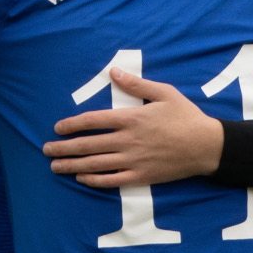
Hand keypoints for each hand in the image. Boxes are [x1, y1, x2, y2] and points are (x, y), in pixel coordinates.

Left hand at [42, 67, 223, 187]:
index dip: (72, 125)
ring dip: (72, 166)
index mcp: (131, 118)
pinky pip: (112, 180)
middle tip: (46, 150)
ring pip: (96, 164)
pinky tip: (81, 178)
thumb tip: (113, 72)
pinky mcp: (141, 176)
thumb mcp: (164, 92)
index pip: (93, 121)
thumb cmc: (186, 116)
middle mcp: (128, 141)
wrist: (206, 146)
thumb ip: (136, 84)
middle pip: (88, 145)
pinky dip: (94, 180)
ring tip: (55, 166)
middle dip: (64, 148)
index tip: (58, 128)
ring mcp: (134, 160)